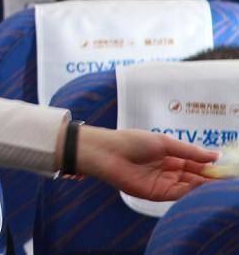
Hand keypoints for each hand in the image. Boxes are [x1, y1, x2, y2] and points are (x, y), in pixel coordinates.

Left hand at [76, 125, 219, 200]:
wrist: (108, 152)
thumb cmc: (133, 142)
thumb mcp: (165, 143)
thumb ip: (190, 152)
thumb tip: (216, 156)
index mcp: (170, 155)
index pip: (196, 163)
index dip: (211, 165)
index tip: (227, 167)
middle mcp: (169, 170)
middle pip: (195, 176)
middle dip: (211, 177)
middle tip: (228, 178)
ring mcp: (164, 182)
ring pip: (190, 186)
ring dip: (204, 186)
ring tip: (219, 182)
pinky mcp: (157, 193)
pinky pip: (179, 194)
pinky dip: (191, 191)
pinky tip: (202, 186)